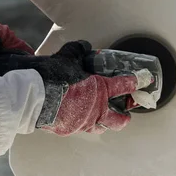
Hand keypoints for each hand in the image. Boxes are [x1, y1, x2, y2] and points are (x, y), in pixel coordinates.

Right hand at [33, 41, 151, 134]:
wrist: (31, 97)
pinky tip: (76, 115)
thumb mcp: (66, 57)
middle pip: (119, 119)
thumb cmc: (51, 77)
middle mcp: (95, 110)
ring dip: (103, 121)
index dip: (137, 82)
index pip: (124, 85)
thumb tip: (83, 46)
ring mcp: (81, 123)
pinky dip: (81, 121)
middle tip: (126, 112)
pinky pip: (79, 126)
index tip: (145, 81)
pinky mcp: (67, 129)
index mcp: (100, 90)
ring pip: (99, 127)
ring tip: (101, 116)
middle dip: (125, 116)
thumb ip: (77, 51)